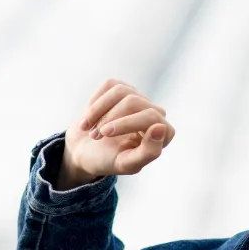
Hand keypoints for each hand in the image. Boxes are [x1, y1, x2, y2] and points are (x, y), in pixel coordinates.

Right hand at [60, 79, 175, 185]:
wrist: (85, 152)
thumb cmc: (109, 161)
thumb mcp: (127, 164)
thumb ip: (149, 152)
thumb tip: (160, 127)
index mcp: (163, 134)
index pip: (151, 117)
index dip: (126, 123)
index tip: (105, 133)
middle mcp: (155, 114)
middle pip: (133, 102)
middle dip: (109, 118)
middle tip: (94, 136)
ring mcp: (140, 100)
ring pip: (120, 91)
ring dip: (98, 111)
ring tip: (90, 129)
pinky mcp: (124, 90)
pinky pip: (110, 85)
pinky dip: (95, 103)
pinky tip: (91, 118)